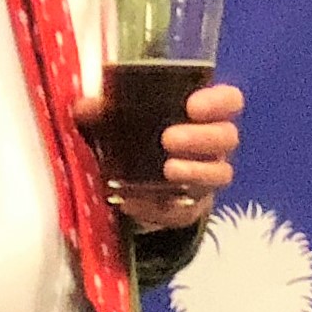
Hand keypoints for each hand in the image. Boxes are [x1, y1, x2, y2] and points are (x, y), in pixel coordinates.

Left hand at [109, 78, 240, 233]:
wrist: (134, 184)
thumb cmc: (137, 139)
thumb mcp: (118, 122)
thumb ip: (103, 113)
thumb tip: (83, 106)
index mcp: (204, 115)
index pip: (228, 101)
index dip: (218, 101)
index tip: (192, 105)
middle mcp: (213, 146)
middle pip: (227, 138)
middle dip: (202, 138)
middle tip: (169, 138)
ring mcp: (205, 178)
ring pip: (218, 174)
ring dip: (194, 172)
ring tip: (168, 170)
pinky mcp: (189, 208)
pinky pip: (183, 210)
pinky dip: (157, 207)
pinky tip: (133, 202)